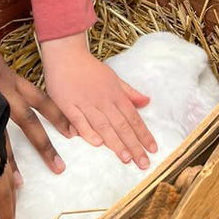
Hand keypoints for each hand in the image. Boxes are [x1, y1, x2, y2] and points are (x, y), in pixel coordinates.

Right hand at [41, 33, 157, 168]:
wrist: (65, 55)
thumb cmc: (89, 68)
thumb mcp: (113, 77)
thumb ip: (129, 92)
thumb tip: (147, 101)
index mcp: (115, 94)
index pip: (133, 117)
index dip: (143, 134)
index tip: (153, 149)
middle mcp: (103, 100)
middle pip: (121, 125)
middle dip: (133, 145)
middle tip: (143, 163)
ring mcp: (85, 102)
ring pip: (103, 125)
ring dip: (115, 142)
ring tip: (126, 158)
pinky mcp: (68, 104)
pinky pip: (79, 120)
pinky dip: (88, 132)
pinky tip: (97, 144)